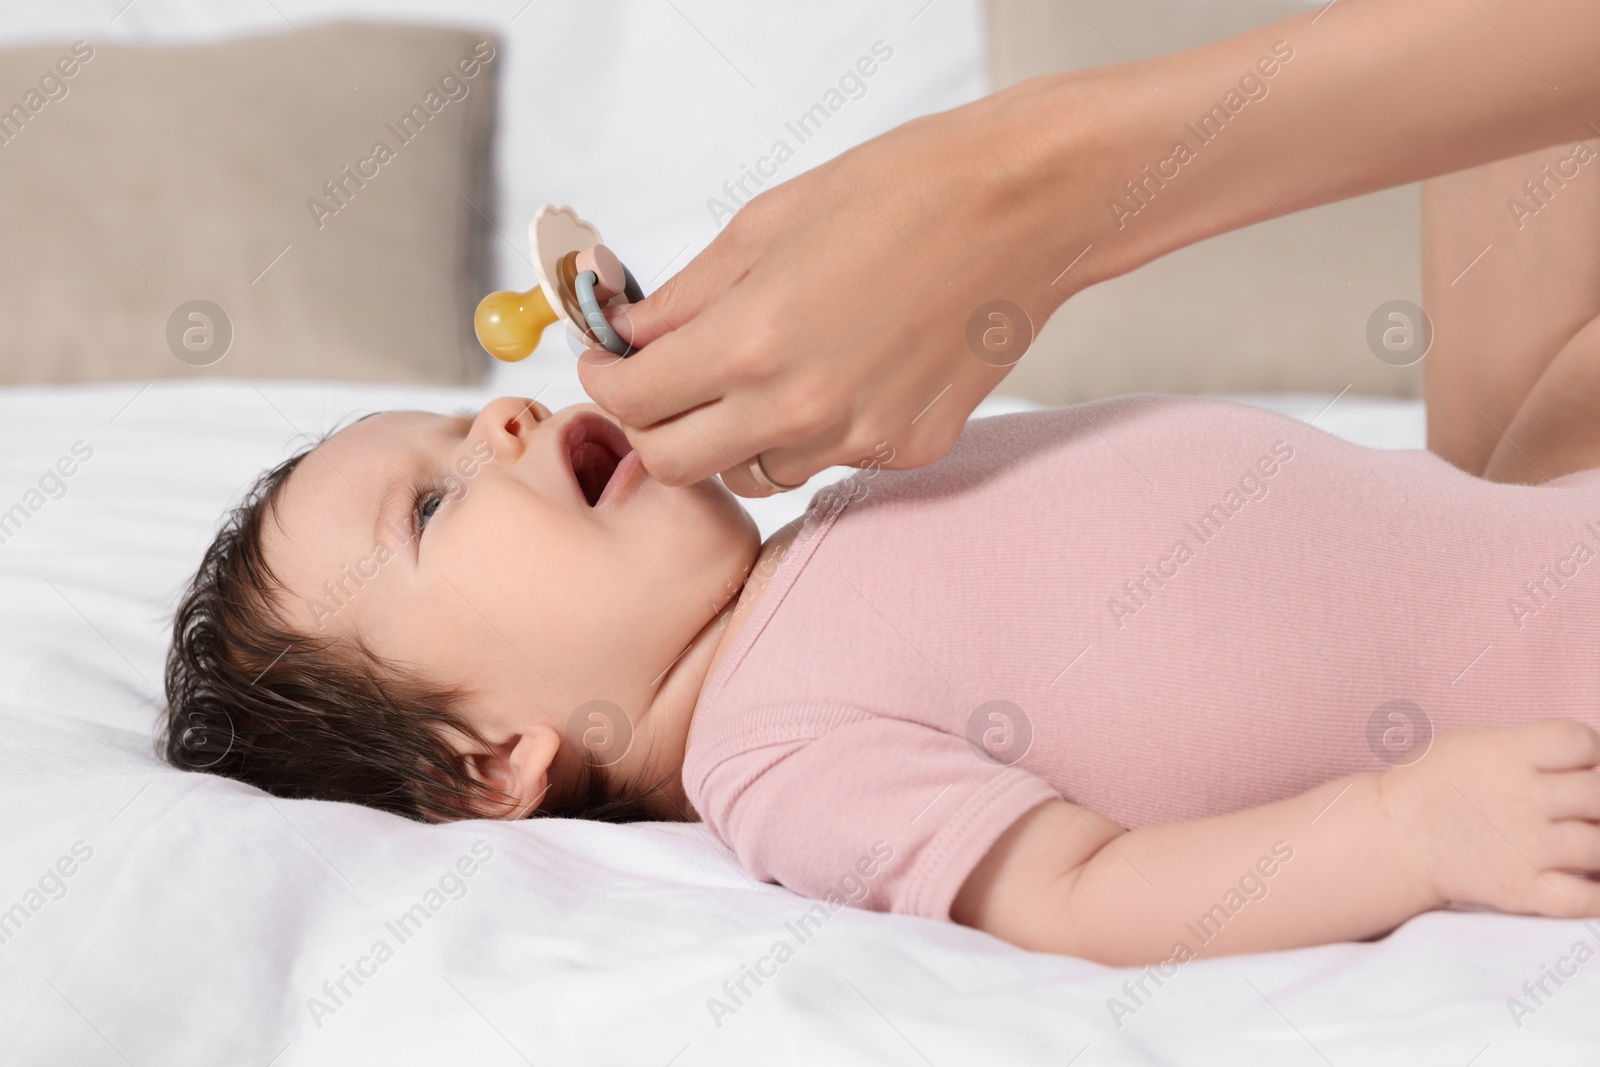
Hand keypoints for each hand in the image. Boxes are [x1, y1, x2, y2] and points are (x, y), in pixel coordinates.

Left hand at [577, 74, 1125, 496]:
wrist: (1026, 207)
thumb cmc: (901, 191)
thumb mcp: (766, 222)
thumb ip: (684, 295)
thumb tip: (625, 334)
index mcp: (752, 341)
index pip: (632, 401)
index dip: (603, 380)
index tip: (607, 362)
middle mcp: (800, 409)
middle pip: (676, 465)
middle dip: (652, 425)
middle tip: (661, 383)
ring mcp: (860, 440)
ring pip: (754, 471)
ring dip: (736, 434)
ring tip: (769, 369)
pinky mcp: (909, 451)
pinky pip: (830, 462)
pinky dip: (814, 430)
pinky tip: (844, 369)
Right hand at [1379, 721, 1599, 918]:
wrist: (1391, 836)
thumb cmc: (1429, 784)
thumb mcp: (1472, 743)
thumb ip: (1526, 747)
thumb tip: (1582, 759)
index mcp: (1508, 754)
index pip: (1582, 742)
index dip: (1595, 752)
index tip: (1586, 764)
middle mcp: (1523, 798)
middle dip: (1597, 800)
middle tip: (1580, 808)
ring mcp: (1525, 847)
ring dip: (1598, 845)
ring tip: (1580, 841)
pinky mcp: (1521, 889)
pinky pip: (1584, 901)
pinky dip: (1599, 898)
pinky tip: (1594, 885)